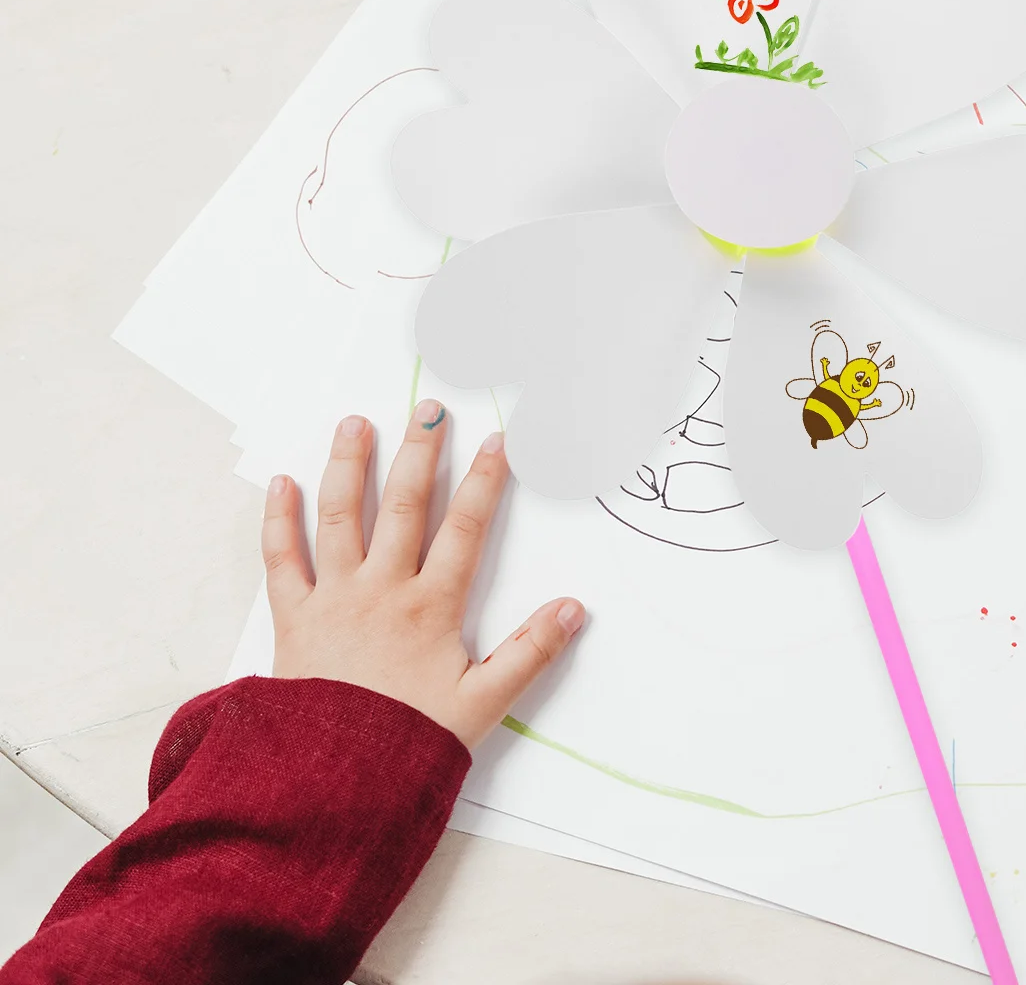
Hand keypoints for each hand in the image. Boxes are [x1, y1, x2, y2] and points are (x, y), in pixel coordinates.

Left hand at [261, 403, 583, 747]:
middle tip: (429, 410)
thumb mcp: (483, 705)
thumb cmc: (408, 746)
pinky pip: (281, 561)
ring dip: (349, 466)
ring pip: (341, 518)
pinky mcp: (292, 620)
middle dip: (420, 454)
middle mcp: (382, 591)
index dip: (485, 481)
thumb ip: (530, 653)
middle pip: (404, 507)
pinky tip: (282, 483)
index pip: (466, 529)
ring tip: (356, 423)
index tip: (498, 440)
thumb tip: (575, 607)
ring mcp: (333, 600)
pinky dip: (278, 520)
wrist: (328, 788)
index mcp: (430, 608)